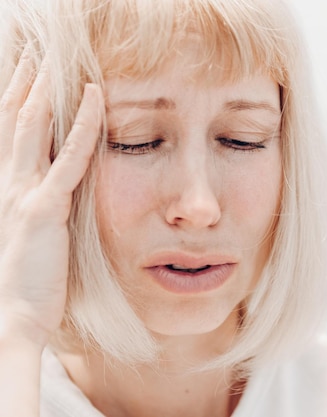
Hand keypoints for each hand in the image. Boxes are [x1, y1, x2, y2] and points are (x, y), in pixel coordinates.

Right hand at [0, 49, 102, 347]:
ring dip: (46, 90)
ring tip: (54, 59)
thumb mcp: (26, 234)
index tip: (25, 72)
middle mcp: (8, 183)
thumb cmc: (23, 281)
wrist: (11, 315)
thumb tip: (51, 190)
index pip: (9, 133)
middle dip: (23, 83)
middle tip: (33, 51)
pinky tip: (95, 98)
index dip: (15, 99)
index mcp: (4, 188)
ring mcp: (24, 193)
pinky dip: (84, 125)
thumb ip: (36, 204)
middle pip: (15, 120)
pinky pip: (69, 158)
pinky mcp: (45, 208)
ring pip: (35, 129)